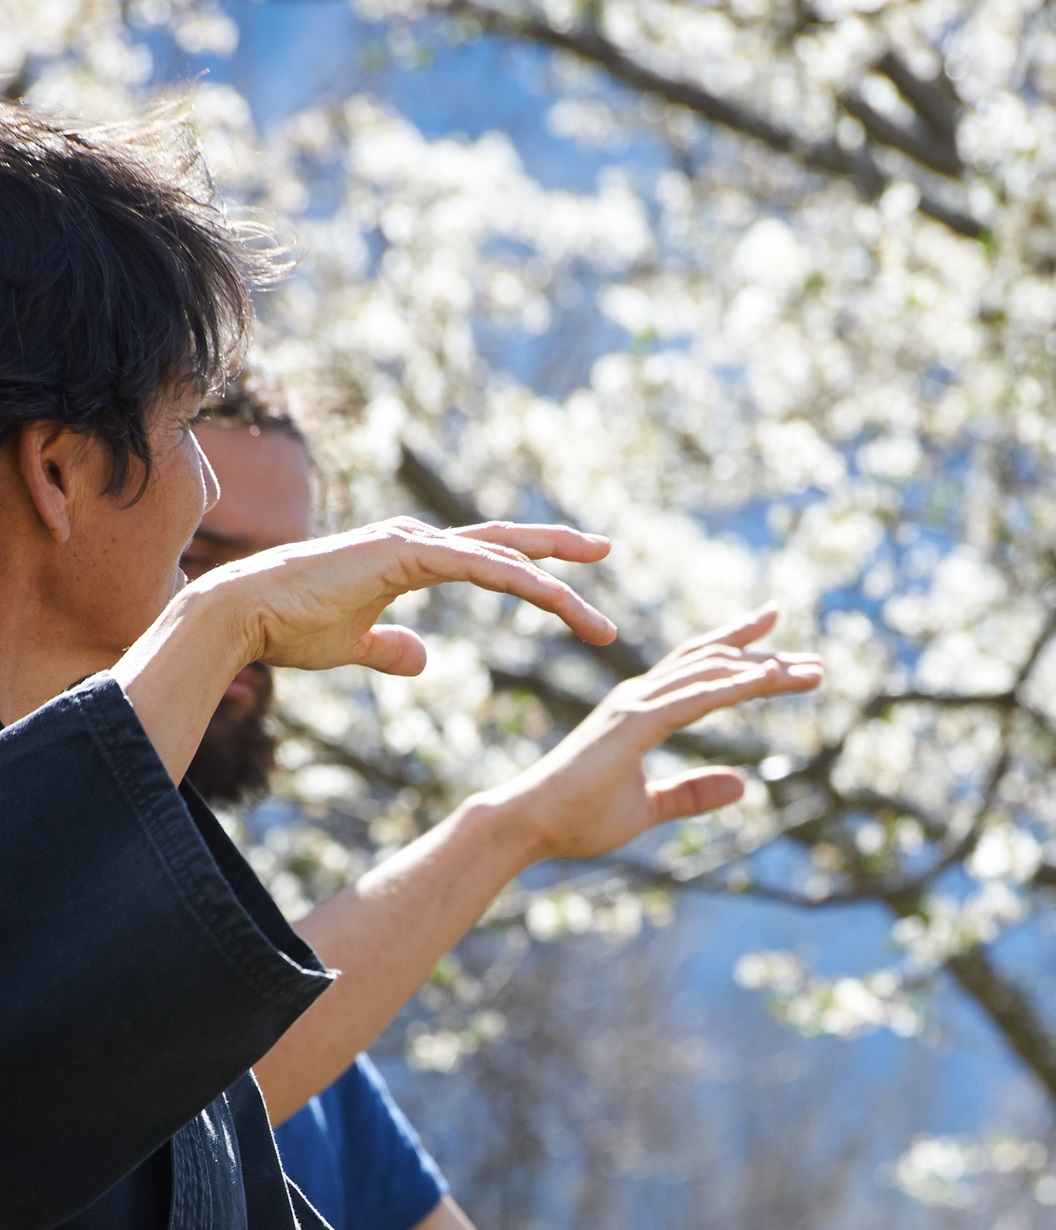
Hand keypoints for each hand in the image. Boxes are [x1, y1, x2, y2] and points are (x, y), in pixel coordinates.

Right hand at [195, 517, 617, 674]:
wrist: (244, 615)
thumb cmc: (290, 629)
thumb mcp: (355, 647)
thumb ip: (393, 650)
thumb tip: (425, 659)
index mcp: (411, 558)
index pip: (488, 555)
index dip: (532, 561)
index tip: (574, 575)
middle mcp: (418, 541)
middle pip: (506, 545)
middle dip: (559, 551)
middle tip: (608, 552)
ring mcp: (412, 543)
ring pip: (502, 559)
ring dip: (555, 587)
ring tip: (599, 620)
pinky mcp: (402, 555)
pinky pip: (477, 566)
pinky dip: (518, 580)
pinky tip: (554, 596)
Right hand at [506, 604, 821, 860]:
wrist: (529, 823)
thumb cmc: (577, 817)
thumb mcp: (649, 808)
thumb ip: (691, 794)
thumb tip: (743, 785)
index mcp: (641, 710)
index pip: (700, 671)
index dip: (741, 653)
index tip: (779, 641)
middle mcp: (640, 697)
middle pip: (713, 663)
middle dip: (766, 657)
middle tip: (814, 662)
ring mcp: (636, 706)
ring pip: (712, 674)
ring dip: (764, 670)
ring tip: (809, 672)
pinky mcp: (634, 724)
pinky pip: (695, 699)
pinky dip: (734, 686)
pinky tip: (768, 680)